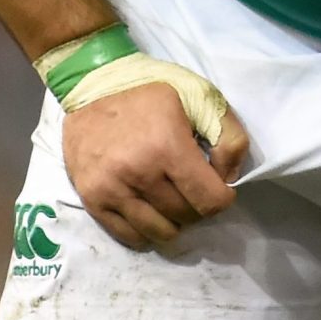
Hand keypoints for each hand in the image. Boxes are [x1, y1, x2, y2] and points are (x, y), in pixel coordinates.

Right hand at [62, 82, 251, 250]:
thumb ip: (229, 136)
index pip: (210, 200)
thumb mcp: (201, 96)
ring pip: (160, 233)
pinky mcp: (91, 198)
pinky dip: (147, 231)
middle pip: (186, 217)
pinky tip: (151, 210)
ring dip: (174, 221)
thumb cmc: (150, 88)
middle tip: (193, 186)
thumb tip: (229, 178)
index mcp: (167, 146)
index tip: (217, 184)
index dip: (222, 196)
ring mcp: (111, 189)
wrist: (92, 83)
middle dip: (198, 206)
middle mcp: (138, 173)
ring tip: (171, 198)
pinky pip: (129, 237)